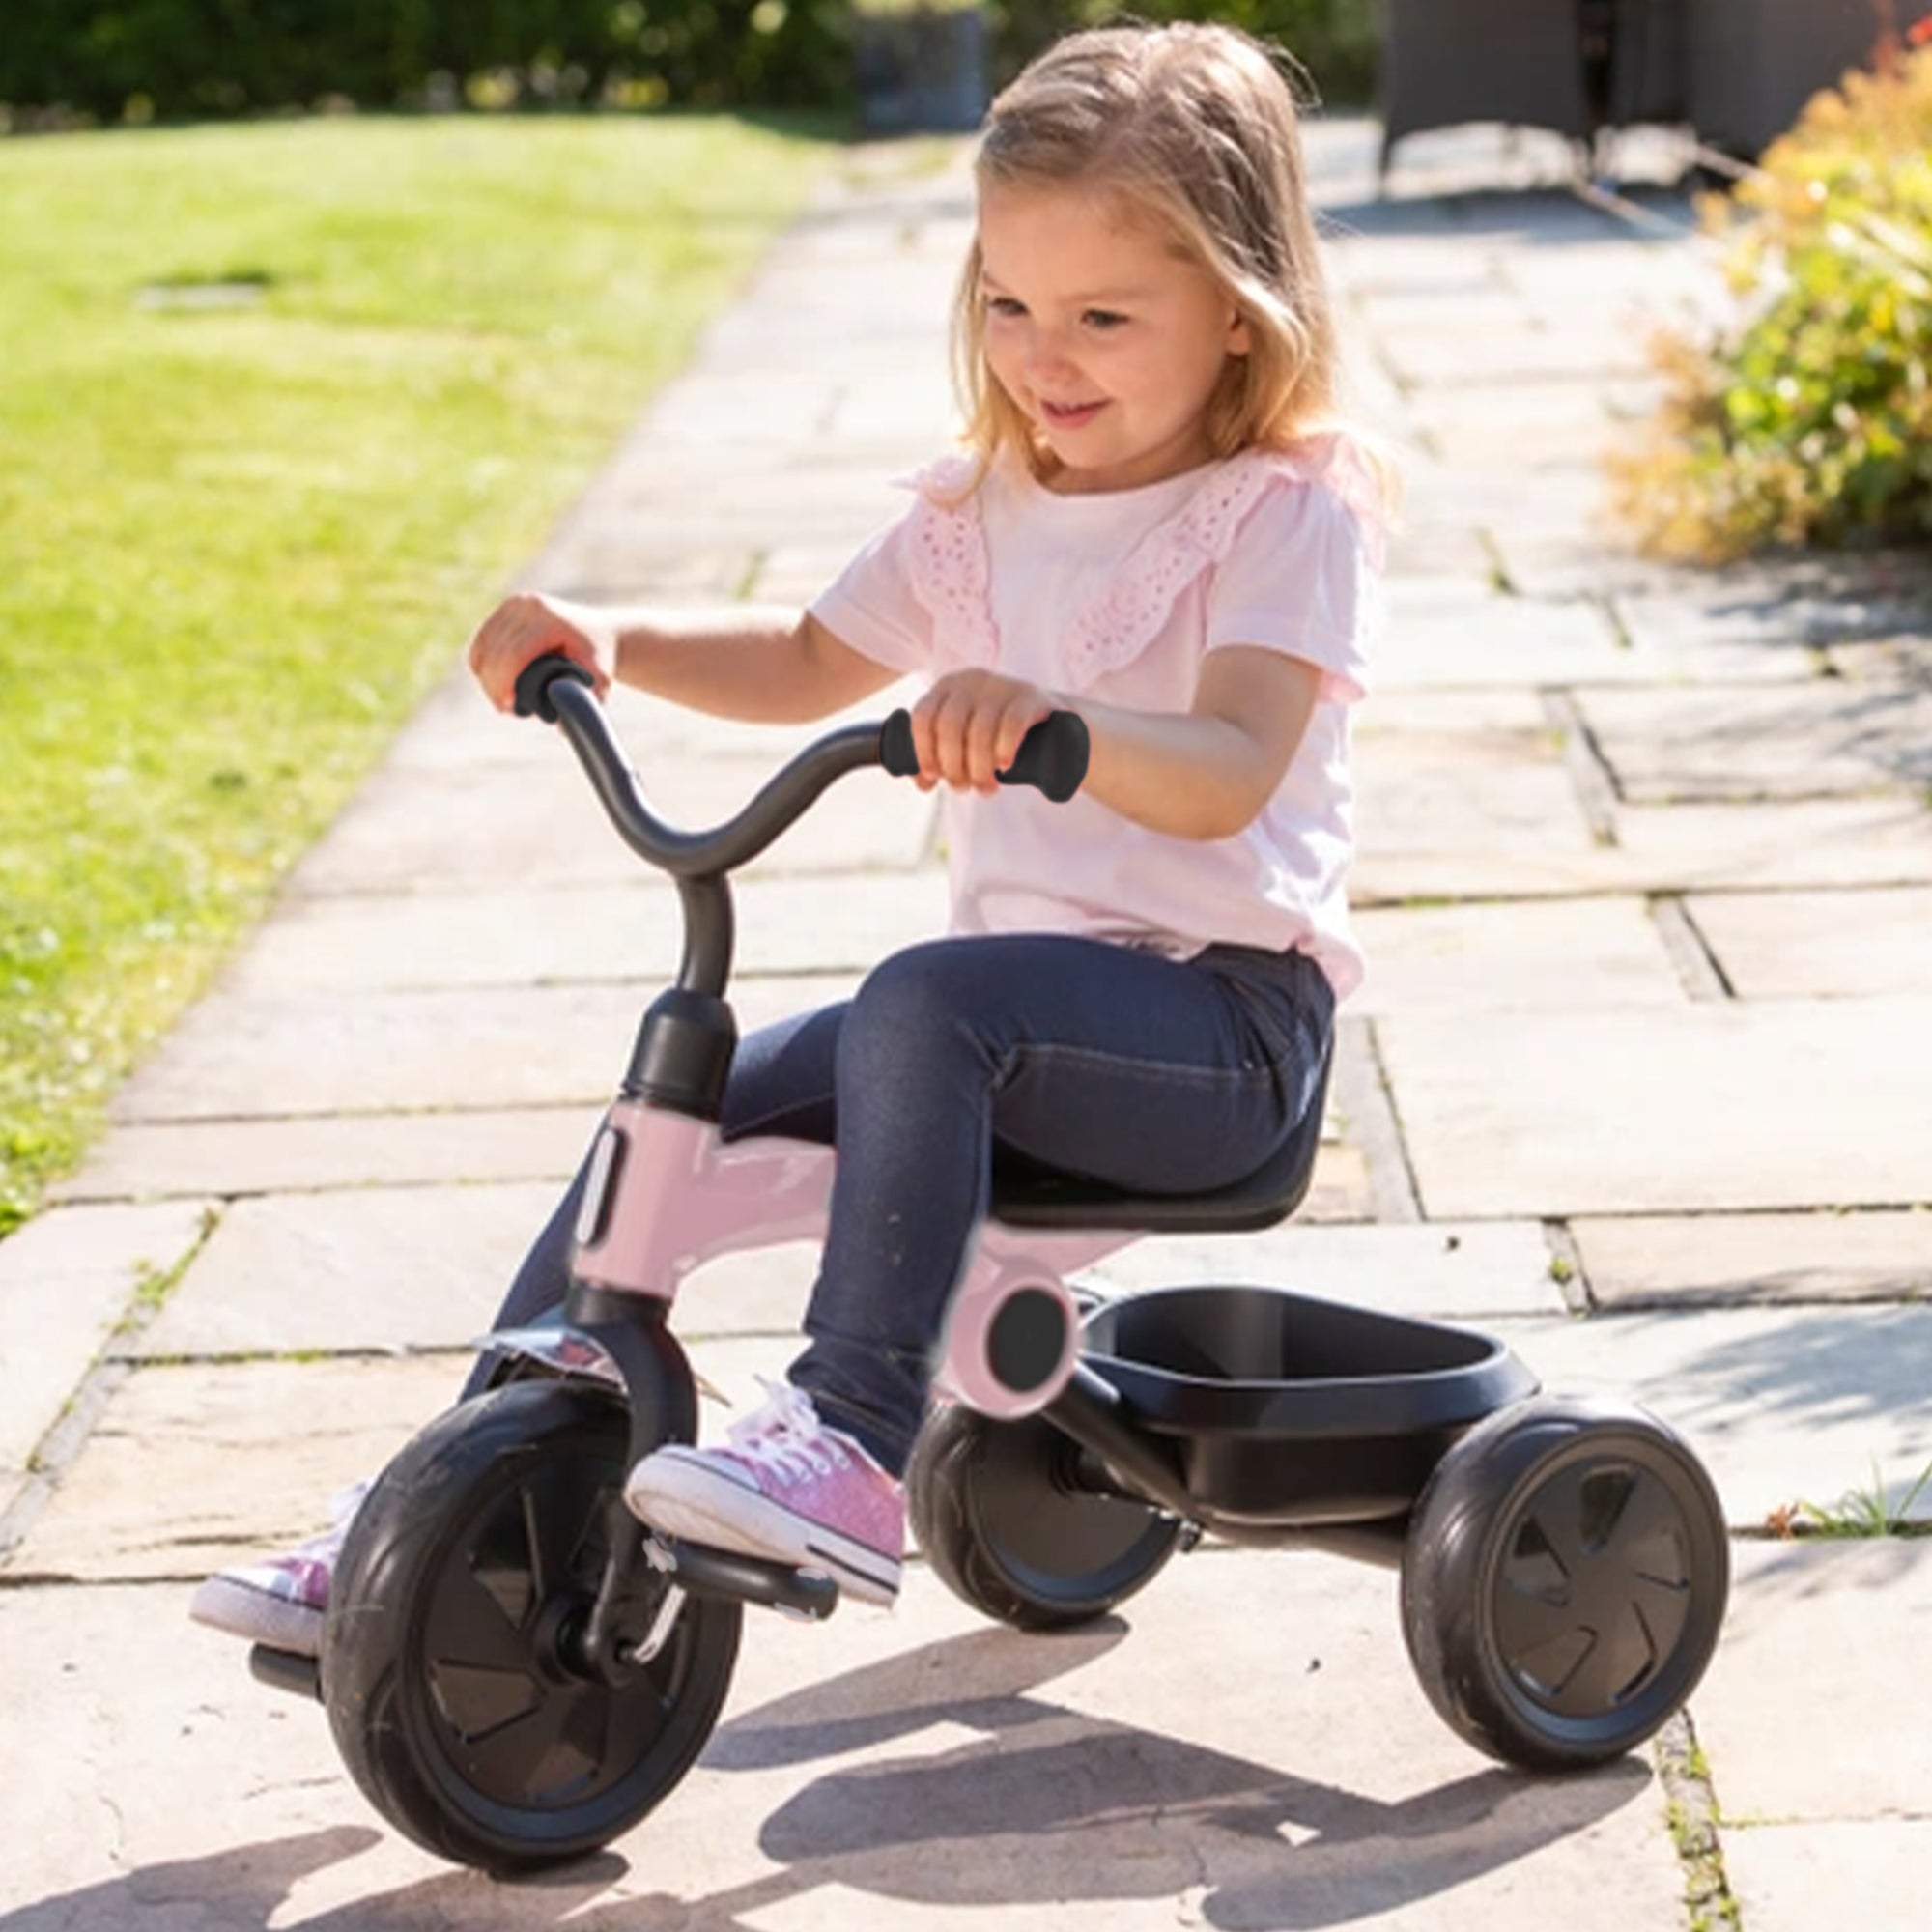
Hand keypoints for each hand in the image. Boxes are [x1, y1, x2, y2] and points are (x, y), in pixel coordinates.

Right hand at [466, 592, 617, 712]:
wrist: (598, 632)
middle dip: (494, 685)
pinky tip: (494, 683)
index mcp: (550, 619)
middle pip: (495, 651)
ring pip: (484, 647)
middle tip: (505, 709)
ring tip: (502, 699)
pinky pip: (481, 642)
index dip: (505, 683)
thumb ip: (583, 698)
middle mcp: (528, 605)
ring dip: (487, 677)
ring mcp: (514, 605)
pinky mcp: (504, 610)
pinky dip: (483, 665)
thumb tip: (559, 714)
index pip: (515, 653)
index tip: (508, 707)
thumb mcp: (599, 679)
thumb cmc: (597, 659)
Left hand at [911, 670, 1056, 793]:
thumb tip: (924, 782)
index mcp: (948, 687)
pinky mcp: (1032, 697)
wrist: (1053, 727)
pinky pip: (1012, 723)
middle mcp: (973, 681)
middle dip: (953, 765)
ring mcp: (1003, 686)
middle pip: (949, 726)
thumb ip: (940, 759)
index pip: (923, 716)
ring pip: (980, 730)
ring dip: (979, 768)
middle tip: (964, 788)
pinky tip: (1004, 766)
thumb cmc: (997, 737)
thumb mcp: (964, 742)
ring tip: (986, 788)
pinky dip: (1004, 749)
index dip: (923, 750)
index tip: (933, 777)